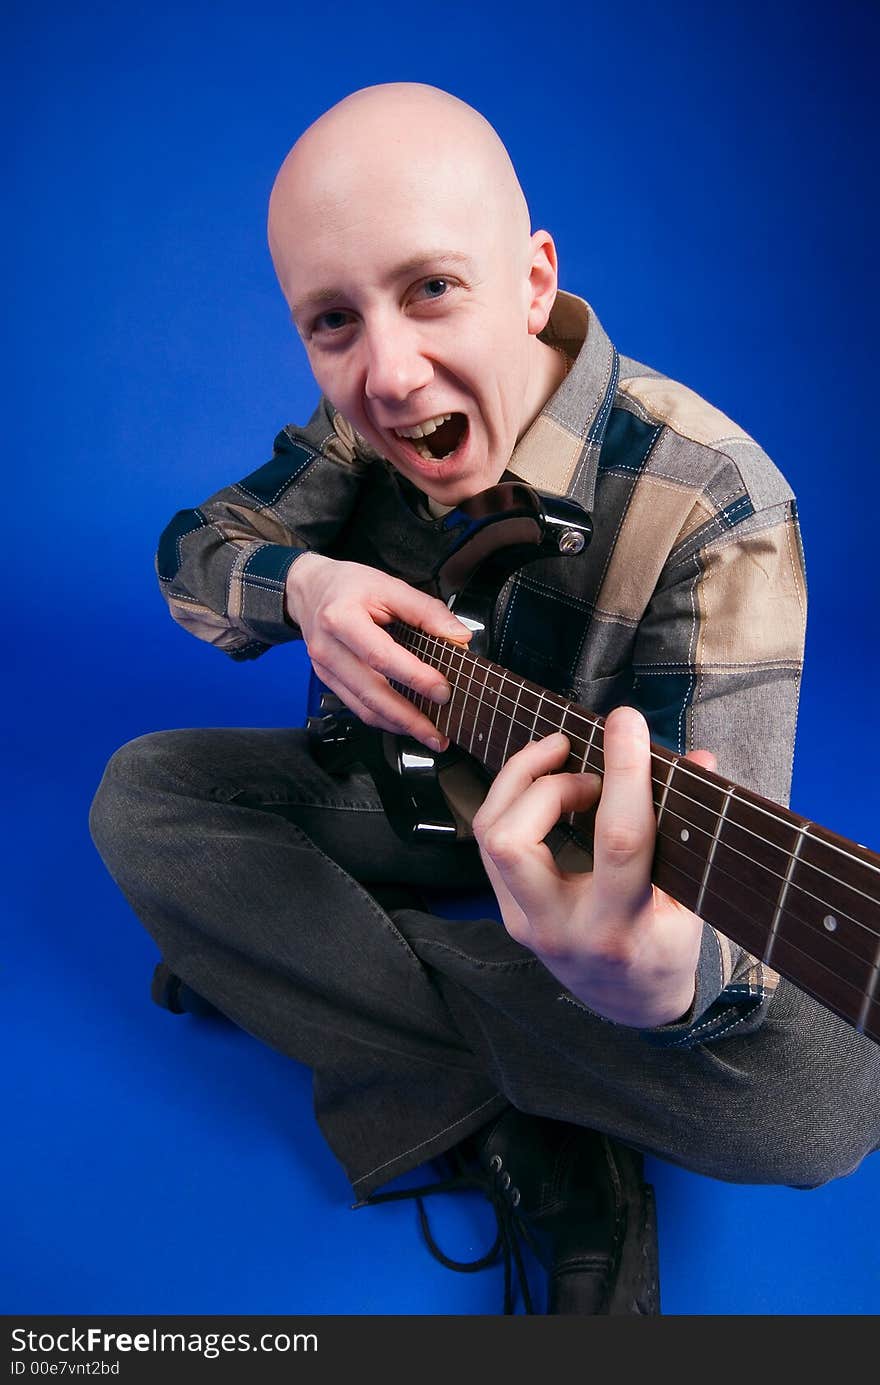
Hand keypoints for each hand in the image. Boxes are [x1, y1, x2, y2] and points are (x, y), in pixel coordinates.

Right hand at [285, 552, 471, 749]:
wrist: (310, 589)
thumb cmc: (348, 586)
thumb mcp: (389, 585)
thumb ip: (426, 610)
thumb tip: (458, 637)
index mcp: (341, 618)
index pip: (382, 656)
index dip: (414, 677)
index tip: (442, 691)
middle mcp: (328, 648)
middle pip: (371, 692)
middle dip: (408, 718)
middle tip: (438, 733)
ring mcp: (325, 669)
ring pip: (363, 707)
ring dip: (398, 725)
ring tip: (428, 735)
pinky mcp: (328, 681)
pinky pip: (356, 707)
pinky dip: (383, 720)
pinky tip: (405, 723)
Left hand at [471, 707, 716, 1027]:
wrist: (626, 1002)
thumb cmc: (664, 949)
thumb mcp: (692, 901)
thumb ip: (690, 832)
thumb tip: (700, 760)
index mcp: (619, 928)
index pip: (618, 841)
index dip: (624, 774)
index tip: (628, 724)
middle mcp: (560, 927)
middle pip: (515, 842)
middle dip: (548, 785)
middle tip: (589, 769)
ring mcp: (523, 921)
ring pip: (490, 836)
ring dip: (520, 782)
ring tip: (563, 760)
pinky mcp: (506, 910)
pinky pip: (489, 841)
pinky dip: (512, 800)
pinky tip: (544, 783)